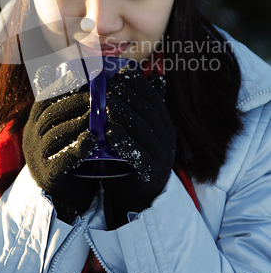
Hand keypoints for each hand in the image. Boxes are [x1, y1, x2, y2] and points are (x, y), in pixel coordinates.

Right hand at [22, 71, 96, 223]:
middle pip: (49, 115)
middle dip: (73, 103)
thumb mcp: (67, 128)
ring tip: (97, 116)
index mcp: (35, 124)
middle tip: (95, 97)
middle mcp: (31, 138)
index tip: (78, 76)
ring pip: (54, 135)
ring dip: (77, 123)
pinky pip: (60, 160)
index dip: (60, 86)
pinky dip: (76, 149)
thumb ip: (70, 107)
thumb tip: (76, 70)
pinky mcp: (47, 176)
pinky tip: (92, 140)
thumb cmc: (70, 154)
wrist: (66, 195)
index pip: (43, 100)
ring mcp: (36, 158)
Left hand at [102, 66, 175, 229]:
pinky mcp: (151, 173)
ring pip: (144, 129)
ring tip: (105, 101)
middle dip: (127, 94)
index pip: (154, 98)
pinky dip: (124, 141)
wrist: (139, 200)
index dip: (138, 84)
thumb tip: (140, 74)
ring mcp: (162, 156)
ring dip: (124, 112)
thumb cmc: (134, 160)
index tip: (121, 72)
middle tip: (106, 82)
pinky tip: (110, 132)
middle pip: (148, 110)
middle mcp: (168, 138)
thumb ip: (138, 109)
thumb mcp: (138, 132)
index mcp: (165, 125)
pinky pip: (139, 154)